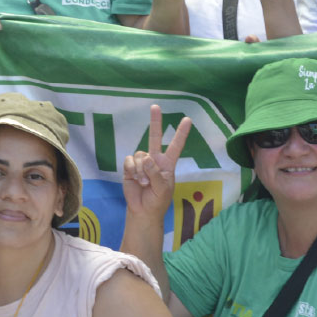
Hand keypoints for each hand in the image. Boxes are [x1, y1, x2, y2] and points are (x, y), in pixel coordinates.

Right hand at [122, 104, 190, 221]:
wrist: (142, 210)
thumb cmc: (158, 200)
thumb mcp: (162, 188)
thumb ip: (155, 172)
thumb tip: (146, 158)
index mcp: (168, 164)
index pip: (176, 145)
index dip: (181, 133)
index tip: (187, 120)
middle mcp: (155, 159)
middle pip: (154, 137)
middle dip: (155, 121)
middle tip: (155, 106)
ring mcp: (141, 163)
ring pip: (140, 155)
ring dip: (141, 170)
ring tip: (144, 182)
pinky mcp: (129, 167)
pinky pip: (129, 161)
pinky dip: (132, 170)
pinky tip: (135, 180)